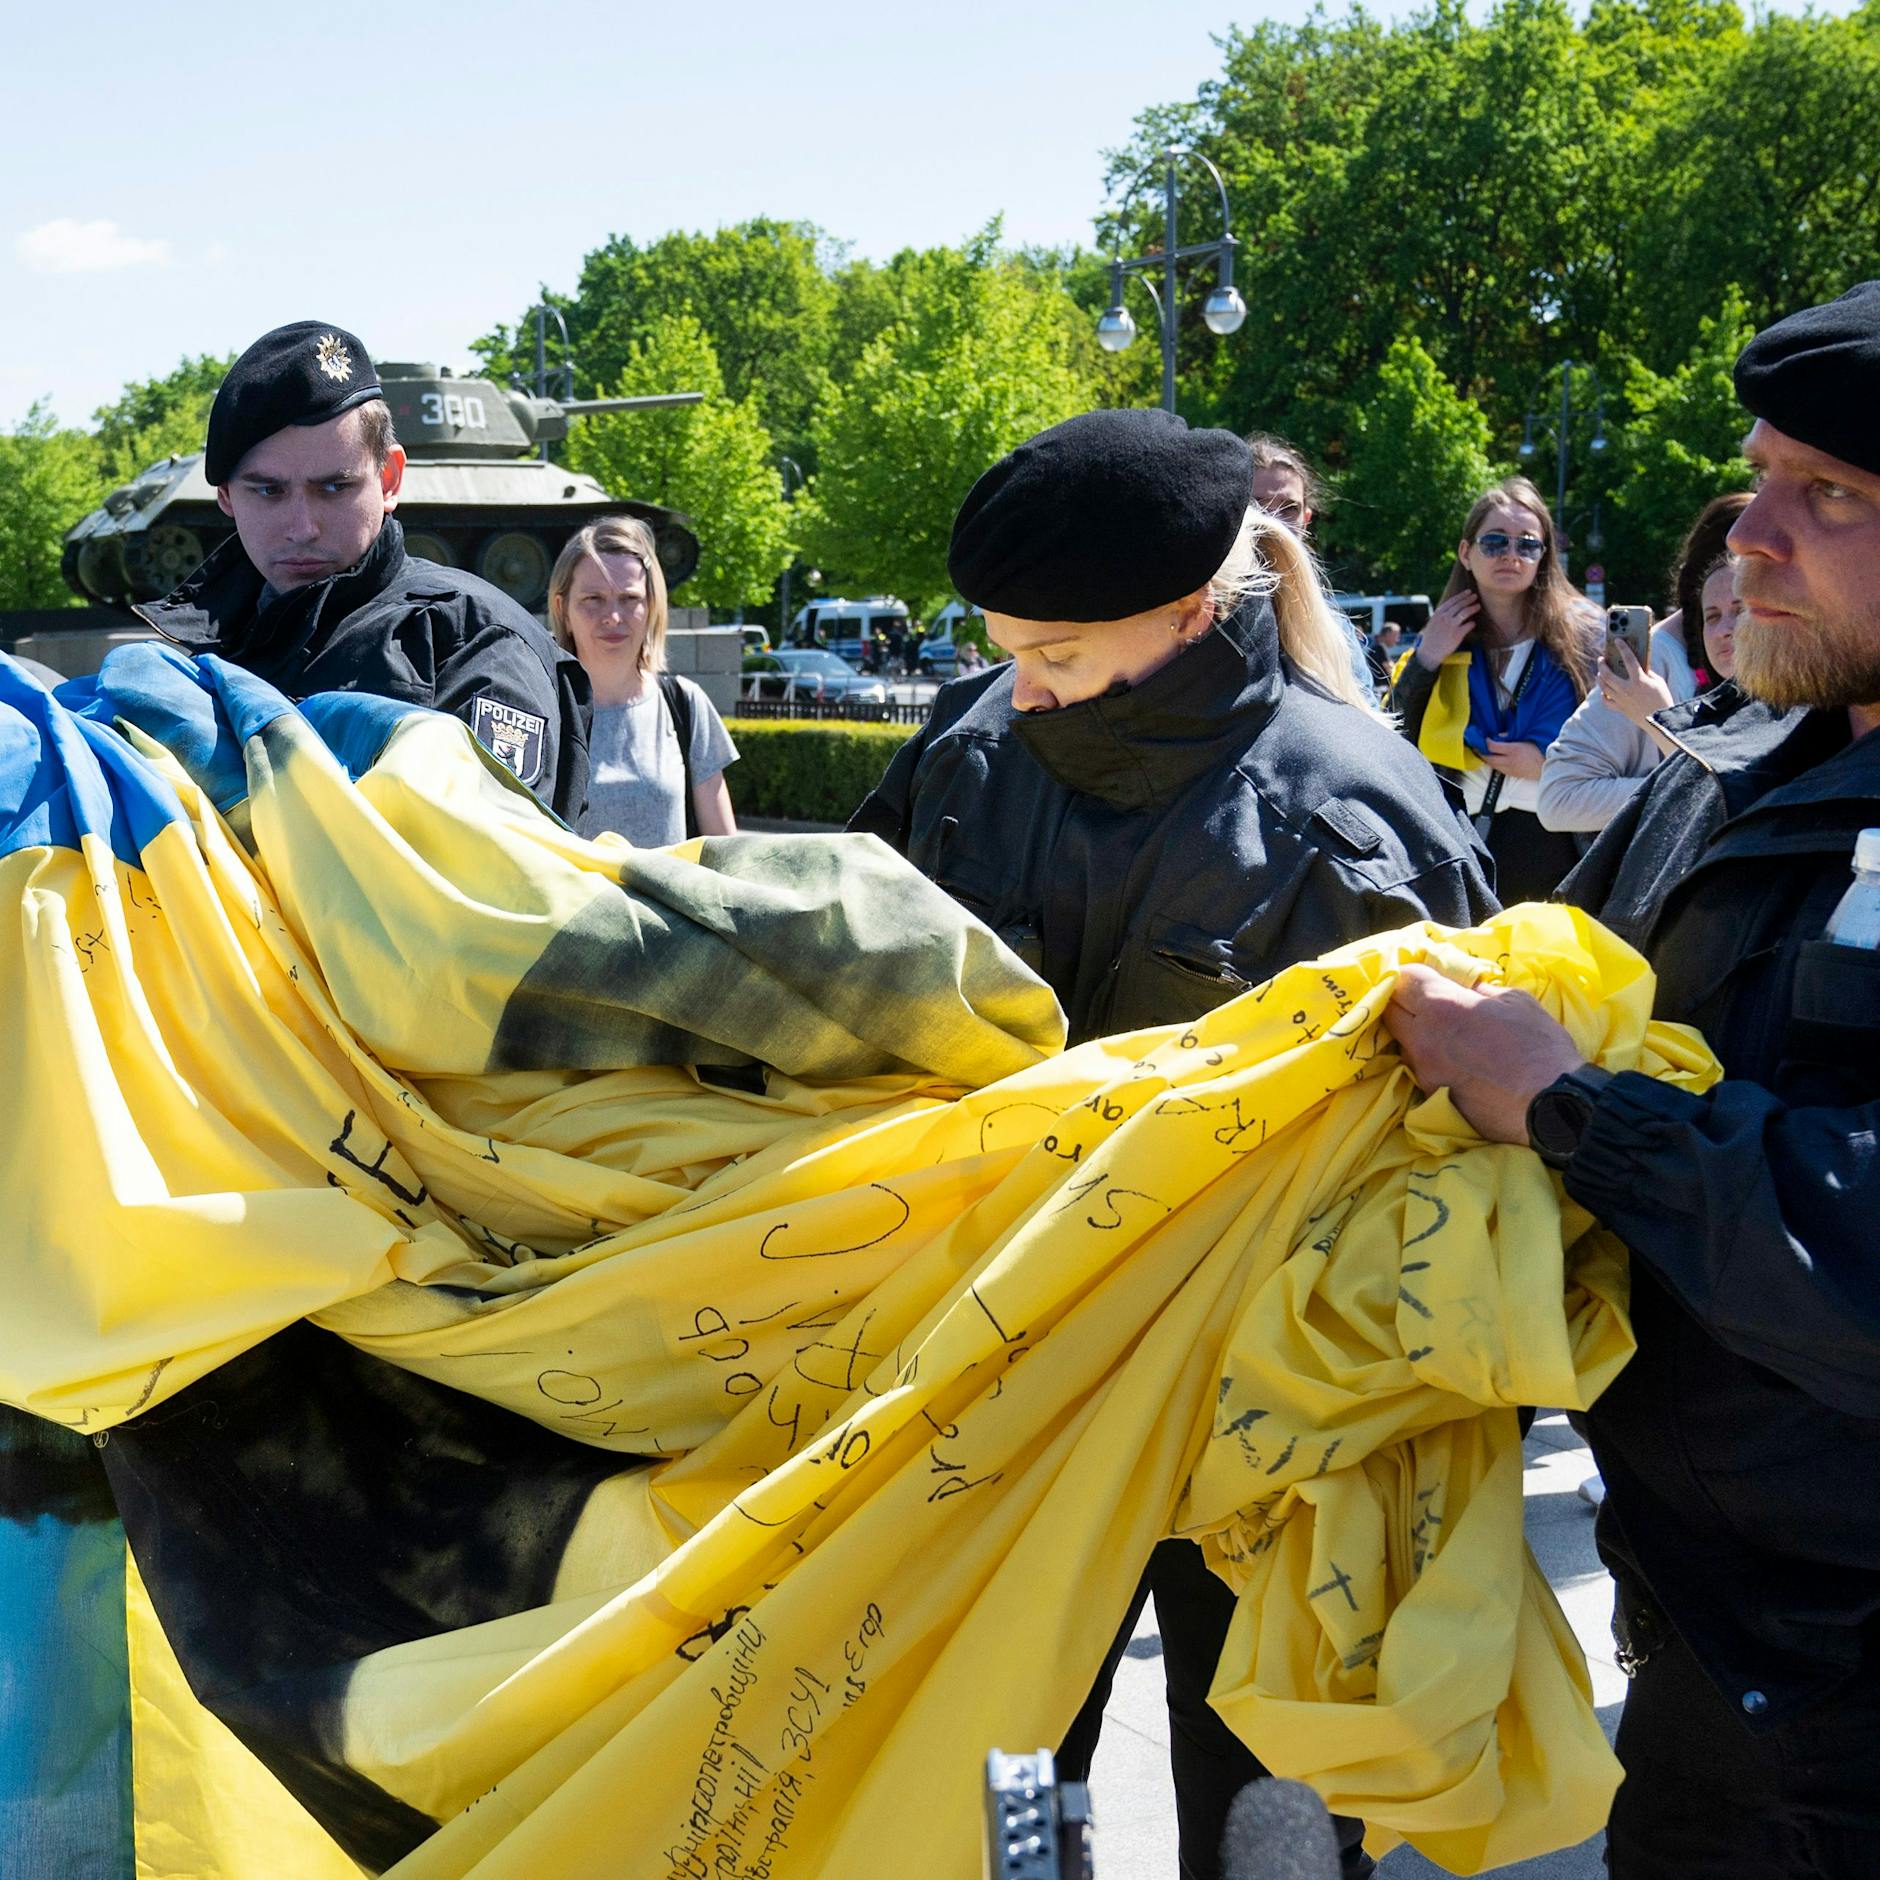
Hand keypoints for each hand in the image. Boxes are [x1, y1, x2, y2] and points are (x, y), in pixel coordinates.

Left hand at [1384, 964, 1587, 1142]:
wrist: (1552, 1104)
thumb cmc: (1538, 1045)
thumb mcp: (1515, 1001)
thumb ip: (1481, 992)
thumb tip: (1468, 991)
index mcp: (1441, 1006)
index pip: (1404, 978)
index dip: (1415, 975)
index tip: (1428, 978)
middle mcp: (1421, 1037)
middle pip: (1390, 1010)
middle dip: (1404, 1002)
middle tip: (1427, 1003)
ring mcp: (1423, 1070)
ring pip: (1403, 1042)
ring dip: (1415, 1033)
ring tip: (1444, 1035)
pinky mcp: (1430, 1096)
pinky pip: (1420, 1069)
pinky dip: (1431, 1061)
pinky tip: (1454, 1063)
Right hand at [1416, 590, 1479, 667]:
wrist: (1429, 653)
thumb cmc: (1431, 638)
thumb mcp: (1433, 623)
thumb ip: (1441, 615)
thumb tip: (1453, 608)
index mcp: (1438, 614)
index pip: (1452, 601)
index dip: (1461, 595)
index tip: (1468, 592)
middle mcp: (1444, 618)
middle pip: (1460, 605)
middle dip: (1469, 599)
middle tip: (1475, 596)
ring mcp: (1451, 626)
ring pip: (1465, 612)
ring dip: (1473, 608)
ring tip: (1478, 606)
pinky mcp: (1457, 634)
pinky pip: (1468, 625)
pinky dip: (1472, 623)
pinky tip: (1473, 623)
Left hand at [1483, 738, 1544, 780]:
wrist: (1549, 766)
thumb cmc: (1541, 750)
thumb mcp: (1528, 739)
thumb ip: (1512, 737)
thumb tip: (1500, 736)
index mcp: (1514, 750)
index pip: (1493, 747)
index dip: (1486, 742)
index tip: (1486, 738)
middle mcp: (1510, 761)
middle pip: (1489, 758)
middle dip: (1482, 752)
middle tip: (1479, 747)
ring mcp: (1511, 769)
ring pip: (1493, 765)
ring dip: (1487, 759)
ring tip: (1485, 753)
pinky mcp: (1513, 774)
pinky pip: (1499, 770)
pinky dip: (1494, 764)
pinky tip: (1495, 760)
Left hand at [1598, 640, 1674, 729]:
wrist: (1661, 720)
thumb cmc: (1662, 698)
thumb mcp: (1658, 682)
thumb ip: (1647, 673)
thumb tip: (1637, 666)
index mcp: (1639, 680)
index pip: (1629, 659)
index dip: (1622, 648)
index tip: (1617, 640)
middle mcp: (1627, 689)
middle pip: (1607, 674)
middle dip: (1602, 665)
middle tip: (1601, 659)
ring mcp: (1622, 699)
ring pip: (1603, 687)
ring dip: (1599, 678)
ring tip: (1599, 672)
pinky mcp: (1620, 709)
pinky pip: (1606, 701)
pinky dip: (1604, 695)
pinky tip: (1605, 691)